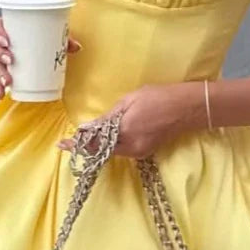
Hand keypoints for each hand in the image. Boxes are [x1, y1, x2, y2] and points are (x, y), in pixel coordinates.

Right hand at [0, 16, 79, 99]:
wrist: (43, 42)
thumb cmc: (44, 34)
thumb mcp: (54, 34)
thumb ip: (65, 40)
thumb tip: (77, 47)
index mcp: (10, 27)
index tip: (6, 41)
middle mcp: (3, 42)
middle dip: (0, 54)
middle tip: (10, 60)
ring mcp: (3, 56)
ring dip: (0, 73)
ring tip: (8, 81)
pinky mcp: (6, 69)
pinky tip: (1, 95)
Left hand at [57, 84, 200, 159]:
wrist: (186, 108)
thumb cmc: (157, 97)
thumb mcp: (128, 102)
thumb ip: (108, 117)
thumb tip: (88, 128)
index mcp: (125, 132)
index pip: (95, 142)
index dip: (77, 143)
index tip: (62, 144)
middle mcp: (131, 148)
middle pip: (101, 150)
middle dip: (87, 144)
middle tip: (71, 139)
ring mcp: (139, 152)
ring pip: (111, 151)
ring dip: (99, 144)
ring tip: (87, 135)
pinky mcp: (144, 151)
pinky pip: (122, 149)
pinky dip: (111, 143)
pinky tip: (107, 135)